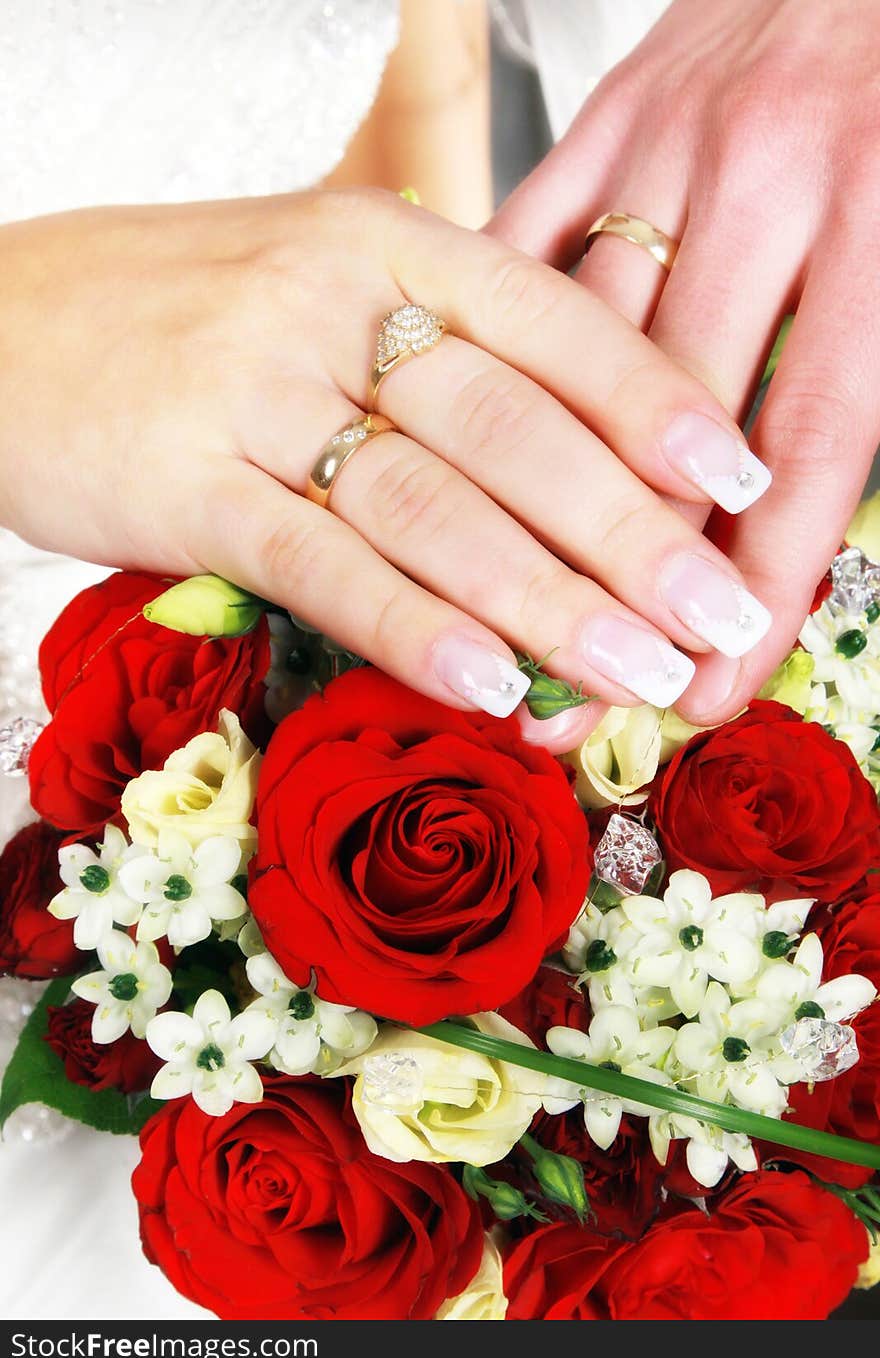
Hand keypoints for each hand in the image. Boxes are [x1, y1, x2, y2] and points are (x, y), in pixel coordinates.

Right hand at [0, 189, 765, 747]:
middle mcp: (330, 304)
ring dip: (548, 598)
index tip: (740, 487)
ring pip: (431, 503)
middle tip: (716, 618)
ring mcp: (252, 392)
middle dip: (632, 532)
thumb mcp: (314, 289)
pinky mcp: (184, 483)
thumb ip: (435, 354)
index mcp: (382, 245)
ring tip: (638, 675)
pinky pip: (321, 562)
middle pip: (514, 427)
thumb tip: (573, 467)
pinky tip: (490, 684)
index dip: (658, 407)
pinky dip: (413, 626)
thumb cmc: (174, 317)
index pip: (553, 321)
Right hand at [490, 0, 879, 722]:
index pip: (814, 435)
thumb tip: (813, 496)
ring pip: (580, 354)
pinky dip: (493, 358)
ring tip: (521, 624)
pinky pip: (523, 251)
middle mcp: (760, 168)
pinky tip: (460, 458)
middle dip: (639, 572)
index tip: (719, 684)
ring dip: (549, 503)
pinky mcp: (598, 121)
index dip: (766, 578)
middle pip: (678, 416)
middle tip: (603, 687)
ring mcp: (662, 142)